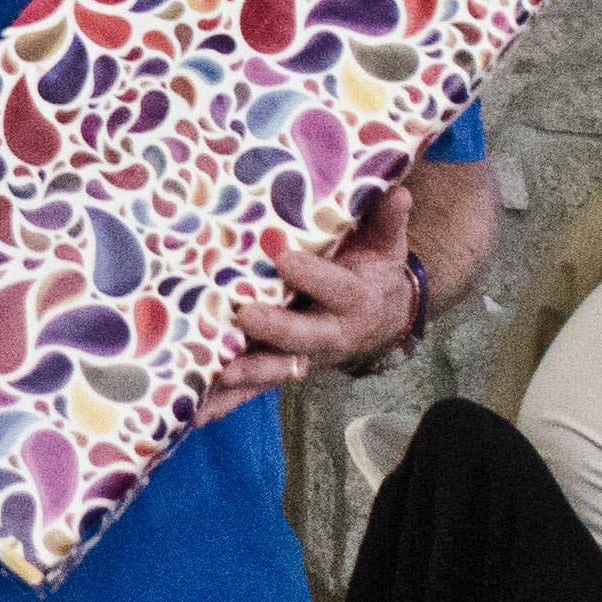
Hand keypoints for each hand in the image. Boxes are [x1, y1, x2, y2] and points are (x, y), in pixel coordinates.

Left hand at [224, 186, 420, 392]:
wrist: (382, 316)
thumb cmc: (375, 270)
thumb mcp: (386, 245)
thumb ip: (387, 221)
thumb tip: (399, 192)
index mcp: (357, 300)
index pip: (337, 289)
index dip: (314, 278)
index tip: (285, 260)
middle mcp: (332, 333)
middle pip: (305, 335)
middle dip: (277, 328)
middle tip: (246, 315)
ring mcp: (307, 354)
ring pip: (280, 367)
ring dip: (252, 372)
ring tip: (223, 372)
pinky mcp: (285, 366)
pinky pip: (259, 384)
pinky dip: (232, 399)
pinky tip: (201, 409)